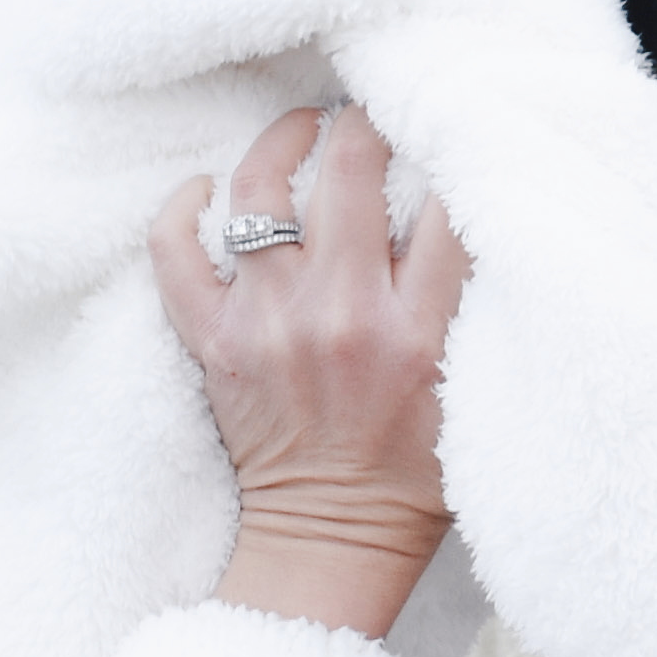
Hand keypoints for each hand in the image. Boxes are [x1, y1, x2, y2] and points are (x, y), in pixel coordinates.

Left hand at [150, 104, 469, 640]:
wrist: (333, 539)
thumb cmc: (417, 473)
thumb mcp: (479, 393)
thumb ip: (481, 313)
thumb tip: (480, 214)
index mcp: (420, 332)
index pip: (445, 203)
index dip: (448, 147)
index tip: (446, 127)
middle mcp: (343, 317)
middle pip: (352, 169)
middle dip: (365, 123)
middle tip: (372, 117)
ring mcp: (270, 325)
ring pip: (260, 191)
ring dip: (282, 143)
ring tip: (302, 133)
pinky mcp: (215, 342)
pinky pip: (174, 253)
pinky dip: (182, 211)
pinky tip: (208, 189)